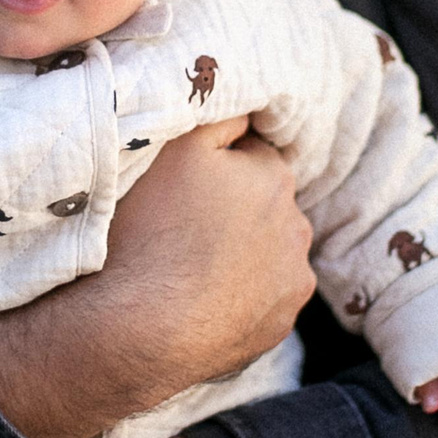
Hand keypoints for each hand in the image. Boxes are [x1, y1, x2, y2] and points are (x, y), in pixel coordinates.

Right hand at [0, 118, 313, 437]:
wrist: (140, 328)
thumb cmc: (151, 230)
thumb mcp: (176, 147)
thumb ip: (218, 114)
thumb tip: (247, 109)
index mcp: (275, 177)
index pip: (251, 156)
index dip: (216, 169)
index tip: (184, 187)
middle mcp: (297, 227)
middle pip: (263, 206)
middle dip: (234, 211)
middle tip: (182, 225)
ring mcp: (292, 282)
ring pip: (266, 254)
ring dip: (241, 255)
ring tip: (188, 267)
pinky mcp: (278, 327)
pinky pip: (261, 300)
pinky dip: (239, 297)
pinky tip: (201, 300)